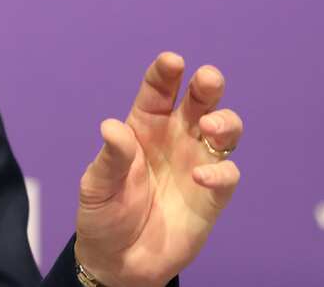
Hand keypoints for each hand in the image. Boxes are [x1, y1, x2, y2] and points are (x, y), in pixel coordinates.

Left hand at [72, 52, 241, 286]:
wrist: (119, 261)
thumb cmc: (103, 213)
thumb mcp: (96, 185)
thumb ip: (110, 158)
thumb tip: (112, 127)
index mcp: (143, 127)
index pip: (157, 92)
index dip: (165, 74)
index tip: (172, 61)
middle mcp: (174, 139)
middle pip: (199, 102)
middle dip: (207, 85)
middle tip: (207, 79)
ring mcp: (196, 163)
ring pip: (224, 131)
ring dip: (224, 122)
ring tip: (209, 127)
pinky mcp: (212, 196)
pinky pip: (226, 173)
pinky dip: (220, 171)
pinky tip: (201, 176)